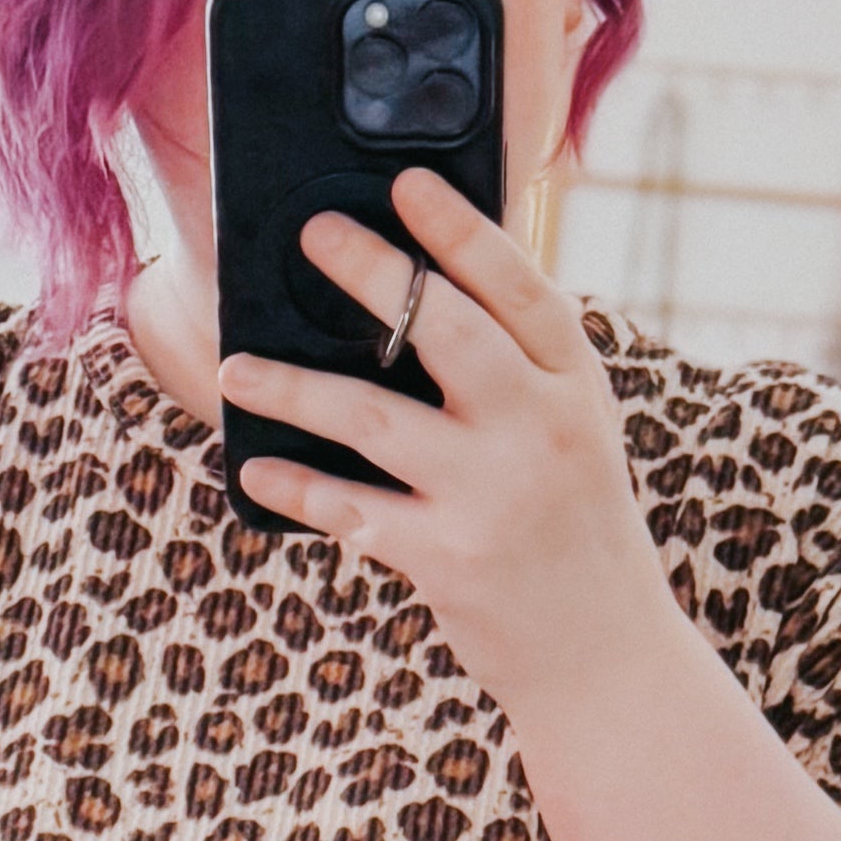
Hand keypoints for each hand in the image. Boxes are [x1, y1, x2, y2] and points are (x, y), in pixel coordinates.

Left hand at [217, 168, 675, 725]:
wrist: (605, 656)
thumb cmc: (574, 531)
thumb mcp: (575, 435)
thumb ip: (520, 371)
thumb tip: (421, 297)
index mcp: (576, 386)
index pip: (519, 288)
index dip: (461, 231)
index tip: (408, 184)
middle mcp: (541, 428)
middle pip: (446, 330)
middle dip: (373, 273)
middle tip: (313, 234)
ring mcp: (494, 494)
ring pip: (375, 417)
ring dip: (294, 388)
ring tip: (235, 367)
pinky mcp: (450, 557)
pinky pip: (353, 510)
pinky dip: (299, 490)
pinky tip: (255, 471)